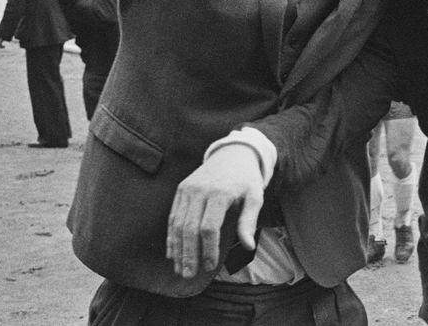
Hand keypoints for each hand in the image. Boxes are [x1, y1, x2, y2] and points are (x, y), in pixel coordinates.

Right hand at [166, 144, 263, 278]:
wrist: (233, 152)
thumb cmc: (247, 179)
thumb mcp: (255, 197)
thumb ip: (249, 221)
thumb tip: (248, 247)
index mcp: (219, 193)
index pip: (208, 227)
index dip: (207, 249)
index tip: (210, 266)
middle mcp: (199, 190)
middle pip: (189, 228)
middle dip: (188, 254)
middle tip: (188, 274)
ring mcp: (187, 189)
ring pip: (178, 224)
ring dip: (177, 248)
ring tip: (179, 268)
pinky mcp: (181, 189)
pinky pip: (173, 216)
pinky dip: (171, 235)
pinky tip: (172, 252)